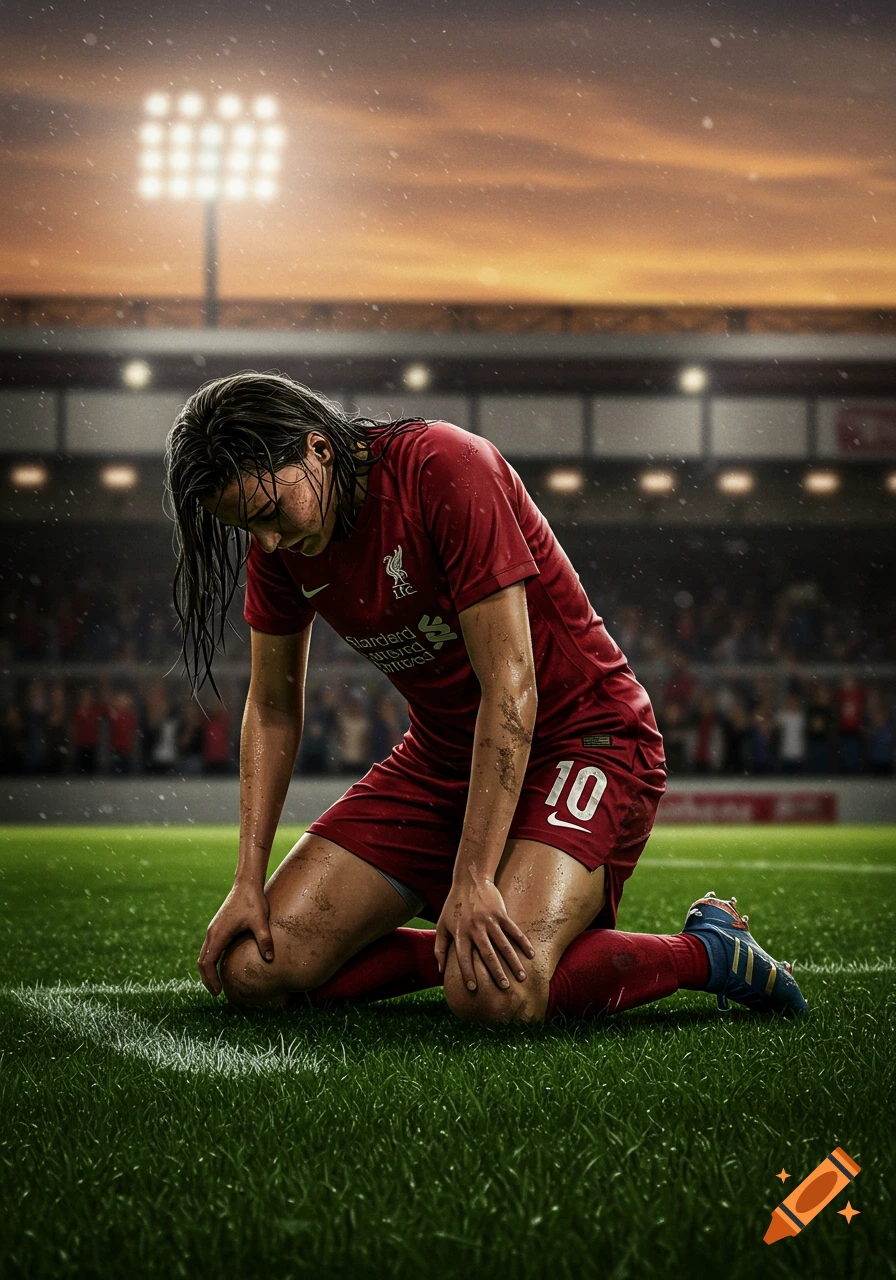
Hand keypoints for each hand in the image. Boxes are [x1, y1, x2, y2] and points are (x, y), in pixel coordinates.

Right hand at [197, 881, 273, 996]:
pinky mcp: (218, 926)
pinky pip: (209, 948)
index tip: (218, 992)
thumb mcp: (261, 921)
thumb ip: (264, 939)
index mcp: (218, 934)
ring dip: (208, 970)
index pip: (207, 963)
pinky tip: (222, 965)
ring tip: (218, 983)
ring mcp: (213, 929)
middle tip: (217, 992)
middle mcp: (212, 933)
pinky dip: (211, 960)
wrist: (246, 884)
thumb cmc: (253, 901)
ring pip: (204, 955)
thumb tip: (270, 958)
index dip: (210, 979)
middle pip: (202, 962)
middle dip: (207, 978)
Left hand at [435, 877, 534, 992]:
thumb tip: (440, 971)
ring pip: (504, 945)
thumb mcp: (441, 925)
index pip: (463, 957)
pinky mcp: (501, 914)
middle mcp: (475, 928)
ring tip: (521, 977)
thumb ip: (439, 948)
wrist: (470, 880)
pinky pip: (514, 931)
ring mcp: (490, 921)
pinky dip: (523, 943)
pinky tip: (530, 955)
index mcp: (460, 933)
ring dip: (513, 962)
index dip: (467, 973)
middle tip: (504, 988)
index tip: (473, 988)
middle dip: (497, 973)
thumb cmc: (454, 906)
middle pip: (487, 954)